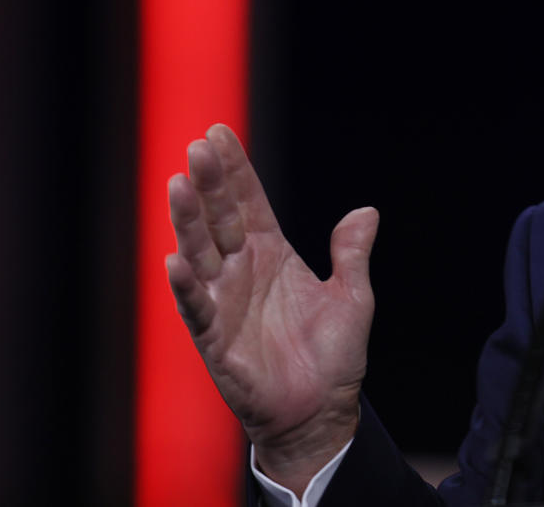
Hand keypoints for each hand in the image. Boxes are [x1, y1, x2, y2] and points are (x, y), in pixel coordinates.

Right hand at [166, 124, 377, 495]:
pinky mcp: (214, 338)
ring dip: (189, 221)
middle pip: (220, 217)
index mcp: (273, 254)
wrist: (321, 411)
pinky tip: (176, 260)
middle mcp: (242, 271)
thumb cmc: (334, 356)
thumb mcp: (353, 297)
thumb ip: (351, 254)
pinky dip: (185, 285)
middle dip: (209, 183)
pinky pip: (195, 308)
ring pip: (200, 252)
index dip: (235, 170)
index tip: (218, 133)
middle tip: (197, 146)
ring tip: (179, 184)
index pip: (248, 202)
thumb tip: (367, 210)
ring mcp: (225, 301)